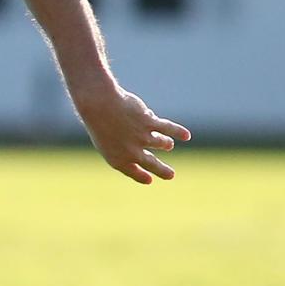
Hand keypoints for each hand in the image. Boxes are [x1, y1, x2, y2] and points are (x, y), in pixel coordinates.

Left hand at [72, 81, 190, 183]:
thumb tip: (150, 138)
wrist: (99, 106)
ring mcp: (142, 138)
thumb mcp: (106, 137)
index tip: (150, 180)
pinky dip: (178, 132)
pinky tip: (186, 135)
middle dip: (162, 170)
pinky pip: (167, 128)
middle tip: (171, 175)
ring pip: (161, 143)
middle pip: (152, 163)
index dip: (142, 176)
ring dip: (165, 144)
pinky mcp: (149, 123)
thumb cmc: (98, 121)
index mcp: (118, 159)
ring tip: (168, 145)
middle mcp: (132, 152)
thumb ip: (125, 143)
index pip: (133, 172)